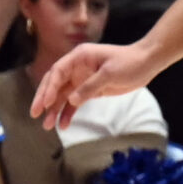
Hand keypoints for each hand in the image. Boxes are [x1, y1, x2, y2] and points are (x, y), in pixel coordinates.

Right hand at [31, 40, 159, 130]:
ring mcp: (82, 79)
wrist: (147, 63)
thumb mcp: (110, 73)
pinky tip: (63, 125)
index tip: (45, 102)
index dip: (49, 87)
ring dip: (54, 110)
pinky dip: (68, 113)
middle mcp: (76, 67)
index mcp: (79, 57)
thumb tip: (71, 100)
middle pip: (55, 84)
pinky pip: (74, 103)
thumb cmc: (129, 62)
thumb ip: (90, 86)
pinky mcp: (90, 90)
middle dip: (44, 99)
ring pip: (63, 96)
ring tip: (47, 126)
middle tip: (35, 114)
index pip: (57, 72)